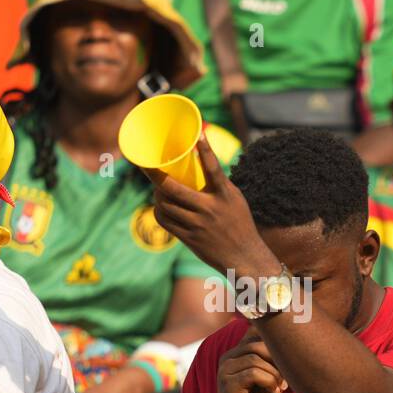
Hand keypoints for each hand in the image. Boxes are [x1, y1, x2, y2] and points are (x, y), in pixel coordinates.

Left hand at [142, 135, 278, 278]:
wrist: (244, 257)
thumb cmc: (239, 224)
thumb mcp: (234, 200)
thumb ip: (218, 183)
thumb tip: (200, 162)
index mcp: (225, 196)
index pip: (214, 169)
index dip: (207, 150)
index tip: (199, 135)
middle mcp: (210, 209)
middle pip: (174, 189)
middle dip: (156, 176)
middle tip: (148, 168)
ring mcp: (198, 225)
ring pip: (166, 205)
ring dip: (157, 195)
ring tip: (158, 189)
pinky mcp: (190, 238)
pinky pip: (166, 221)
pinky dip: (159, 211)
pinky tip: (160, 206)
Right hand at [211, 335, 285, 392]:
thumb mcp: (271, 379)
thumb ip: (276, 362)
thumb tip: (292, 344)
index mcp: (238, 352)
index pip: (257, 332)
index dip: (276, 342)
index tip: (289, 358)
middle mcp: (229, 357)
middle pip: (258, 344)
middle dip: (278, 359)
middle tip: (286, 376)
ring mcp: (225, 369)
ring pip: (256, 359)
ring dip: (274, 373)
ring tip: (279, 386)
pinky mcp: (227, 383)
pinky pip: (253, 373)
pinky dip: (268, 381)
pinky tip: (273, 391)